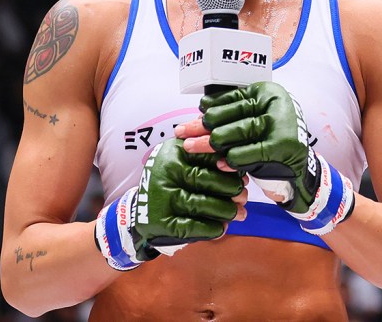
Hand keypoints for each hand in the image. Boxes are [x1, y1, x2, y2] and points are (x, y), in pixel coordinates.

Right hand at [95, 138, 246, 269]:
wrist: (137, 211)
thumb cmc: (172, 184)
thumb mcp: (183, 162)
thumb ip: (209, 160)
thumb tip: (242, 173)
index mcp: (173, 151)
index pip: (208, 156)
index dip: (230, 168)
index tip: (243, 177)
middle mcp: (164, 171)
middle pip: (206, 180)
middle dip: (231, 190)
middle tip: (244, 197)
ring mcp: (160, 197)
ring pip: (201, 203)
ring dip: (226, 211)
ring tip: (240, 213)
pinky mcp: (159, 221)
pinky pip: (191, 226)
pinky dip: (210, 229)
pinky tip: (222, 228)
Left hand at [199, 82, 354, 233]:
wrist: (301, 171)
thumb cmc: (272, 145)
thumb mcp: (257, 123)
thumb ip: (234, 117)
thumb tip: (199, 114)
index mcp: (271, 93)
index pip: (236, 98)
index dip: (212, 108)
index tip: (194, 116)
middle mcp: (278, 104)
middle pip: (233, 115)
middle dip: (204, 126)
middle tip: (182, 133)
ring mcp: (282, 125)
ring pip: (238, 132)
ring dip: (211, 143)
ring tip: (192, 147)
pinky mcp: (282, 146)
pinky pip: (248, 153)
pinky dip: (231, 160)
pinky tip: (218, 164)